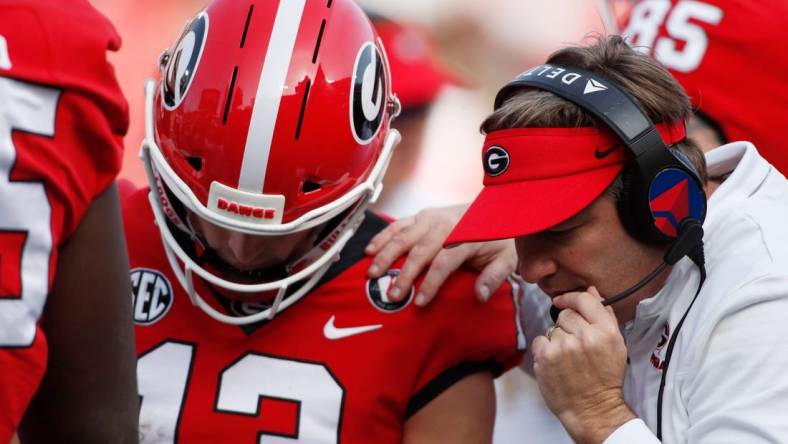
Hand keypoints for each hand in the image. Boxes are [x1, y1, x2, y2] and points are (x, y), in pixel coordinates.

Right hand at [365, 205, 516, 304]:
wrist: (496, 208)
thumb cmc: (499, 238)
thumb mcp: (507, 258)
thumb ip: (494, 276)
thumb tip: (480, 295)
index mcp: (465, 236)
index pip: (444, 262)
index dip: (431, 283)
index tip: (420, 303)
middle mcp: (445, 224)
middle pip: (420, 251)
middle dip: (404, 274)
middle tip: (392, 295)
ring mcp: (430, 217)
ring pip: (403, 236)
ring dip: (386, 255)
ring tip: (373, 274)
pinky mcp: (421, 215)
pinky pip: (398, 224)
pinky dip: (382, 236)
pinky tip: (369, 250)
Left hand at [531, 287, 634, 442]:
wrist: (593, 409)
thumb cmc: (604, 377)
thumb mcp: (615, 345)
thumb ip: (603, 316)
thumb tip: (591, 290)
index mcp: (605, 332)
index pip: (583, 300)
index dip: (570, 297)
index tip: (562, 301)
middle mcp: (584, 336)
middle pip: (565, 314)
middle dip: (567, 325)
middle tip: (574, 345)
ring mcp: (563, 346)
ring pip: (552, 328)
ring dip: (557, 339)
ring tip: (568, 358)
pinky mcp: (545, 357)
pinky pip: (540, 340)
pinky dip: (544, 349)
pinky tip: (556, 363)